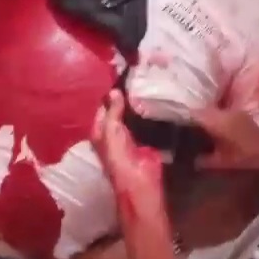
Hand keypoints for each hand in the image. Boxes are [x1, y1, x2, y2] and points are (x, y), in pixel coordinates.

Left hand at [92, 90, 163, 214]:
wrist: (139, 181)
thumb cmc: (118, 157)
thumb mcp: (111, 131)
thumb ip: (112, 111)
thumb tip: (114, 90)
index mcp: (100, 130)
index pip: (104, 106)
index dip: (112, 94)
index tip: (124, 77)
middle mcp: (113, 132)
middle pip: (120, 110)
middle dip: (128, 98)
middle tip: (140, 78)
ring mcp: (130, 136)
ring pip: (134, 116)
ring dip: (140, 105)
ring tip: (150, 85)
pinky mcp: (146, 140)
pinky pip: (147, 123)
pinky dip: (151, 114)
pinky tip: (158, 101)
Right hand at [191, 108, 258, 169]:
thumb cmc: (247, 157)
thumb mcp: (223, 162)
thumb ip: (204, 160)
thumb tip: (190, 161)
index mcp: (218, 122)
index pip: (195, 114)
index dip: (185, 118)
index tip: (177, 125)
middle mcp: (224, 112)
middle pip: (201, 110)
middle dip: (193, 118)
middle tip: (185, 129)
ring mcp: (232, 111)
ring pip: (211, 111)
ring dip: (204, 118)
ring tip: (197, 129)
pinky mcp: (238, 113)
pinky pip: (220, 113)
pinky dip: (213, 119)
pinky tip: (212, 129)